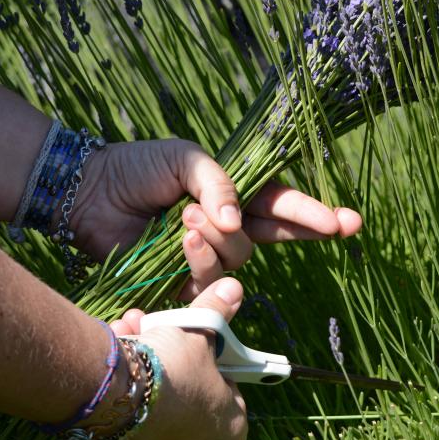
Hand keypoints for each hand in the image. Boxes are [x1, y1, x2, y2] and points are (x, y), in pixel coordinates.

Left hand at [69, 139, 361, 292]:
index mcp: (233, 194)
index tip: (349, 221)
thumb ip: (219, 184)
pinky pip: (208, 281)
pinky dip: (200, 259)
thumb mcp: (185, 159)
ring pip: (240, 258)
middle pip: (276, 234)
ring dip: (220, 239)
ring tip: (186, 217)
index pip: (281, 205)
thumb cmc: (137, 169)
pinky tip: (183, 238)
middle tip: (332, 225)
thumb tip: (237, 222)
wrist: (89, 193)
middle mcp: (227, 227)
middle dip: (308, 229)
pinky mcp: (183, 281)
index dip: (314, 214)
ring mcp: (207, 255)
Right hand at [102, 277, 247, 439]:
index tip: (204, 340)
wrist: (113, 396)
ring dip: (148, 359)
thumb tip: (234, 287)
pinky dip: (128, 379)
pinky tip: (119, 346)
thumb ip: (218, 312)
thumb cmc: (174, 368)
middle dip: (177, 354)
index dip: (218, 359)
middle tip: (166, 328)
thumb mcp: (201, 332)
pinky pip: (132, 405)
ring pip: (159, 394)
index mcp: (232, 432)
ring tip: (136, 327)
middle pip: (193, 389)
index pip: (232, 389)